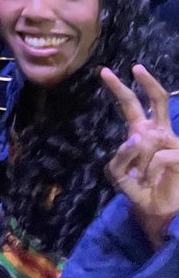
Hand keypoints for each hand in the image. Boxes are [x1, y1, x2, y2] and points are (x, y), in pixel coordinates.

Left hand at [102, 64, 178, 248]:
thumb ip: (121, 156)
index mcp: (140, 131)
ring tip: (141, 176)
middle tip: (136, 67)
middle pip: (157, 100)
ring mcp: (172, 143)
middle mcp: (158, 132)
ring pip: (149, 137)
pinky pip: (158, 156)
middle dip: (148, 83)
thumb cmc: (137, 188)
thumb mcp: (117, 173)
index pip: (130, 104)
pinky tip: (149, 180)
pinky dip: (149, 170)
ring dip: (138, 159)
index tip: (104, 71)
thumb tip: (136, 139)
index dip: (119, 88)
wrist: (155, 210)